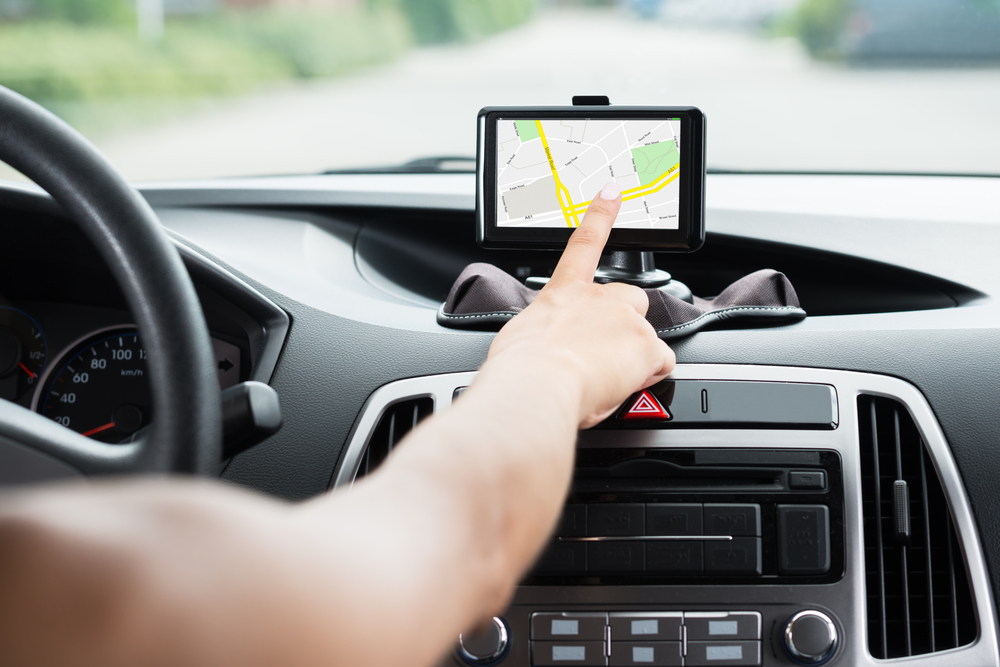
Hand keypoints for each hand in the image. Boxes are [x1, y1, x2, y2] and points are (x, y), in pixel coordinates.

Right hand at [487, 182, 675, 427]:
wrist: (538, 384)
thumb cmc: (522, 369)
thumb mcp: (523, 339)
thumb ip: (546, 332)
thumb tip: (548, 344)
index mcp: (564, 292)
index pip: (585, 244)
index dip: (601, 216)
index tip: (612, 193)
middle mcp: (599, 299)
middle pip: (631, 299)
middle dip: (626, 322)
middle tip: (605, 351)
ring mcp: (626, 320)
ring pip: (645, 337)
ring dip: (632, 356)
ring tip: (603, 378)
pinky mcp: (646, 346)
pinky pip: (660, 362)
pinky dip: (648, 374)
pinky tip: (627, 383)